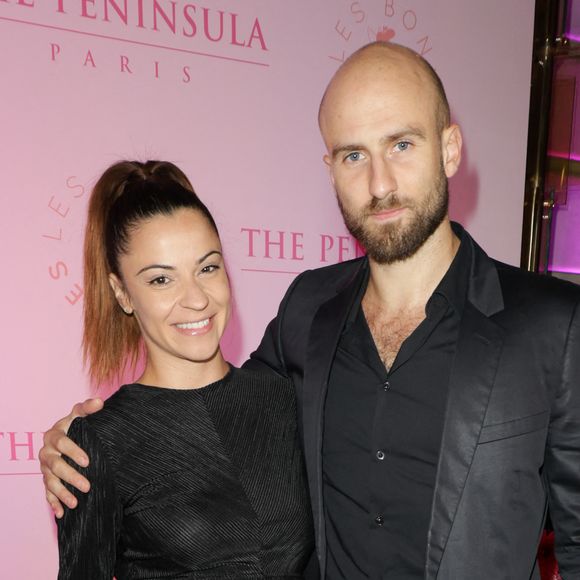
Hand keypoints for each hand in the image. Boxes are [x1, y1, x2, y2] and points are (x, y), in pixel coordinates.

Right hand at [39, 398, 103, 517]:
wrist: (66, 435)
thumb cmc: (76, 424)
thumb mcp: (80, 414)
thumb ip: (88, 408)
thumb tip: (100, 402)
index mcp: (54, 435)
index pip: (62, 443)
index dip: (73, 452)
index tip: (87, 461)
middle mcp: (46, 452)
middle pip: (56, 466)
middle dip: (71, 477)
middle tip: (87, 486)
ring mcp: (45, 467)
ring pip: (51, 482)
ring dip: (62, 494)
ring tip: (75, 503)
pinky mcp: (46, 479)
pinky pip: (47, 493)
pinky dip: (53, 503)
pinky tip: (61, 514)